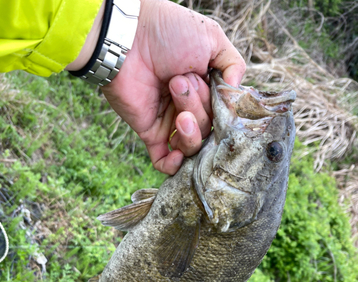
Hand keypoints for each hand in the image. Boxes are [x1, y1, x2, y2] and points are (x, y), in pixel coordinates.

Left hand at [102, 0, 245, 173]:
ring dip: (189, 126)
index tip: (216, 92)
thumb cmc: (168, 32)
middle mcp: (190, 109)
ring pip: (192, 145)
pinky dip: (174, 165)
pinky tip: (177, 154)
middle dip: (198, 105)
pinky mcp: (150, 133)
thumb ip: (234, 65)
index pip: (224, 115)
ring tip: (174, 94)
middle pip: (209, 129)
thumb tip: (237, 95)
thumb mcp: (213, 39)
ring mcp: (170, 123)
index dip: (223, 110)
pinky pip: (164, 161)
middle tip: (179, 79)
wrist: (129, 37)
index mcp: (206, 90)